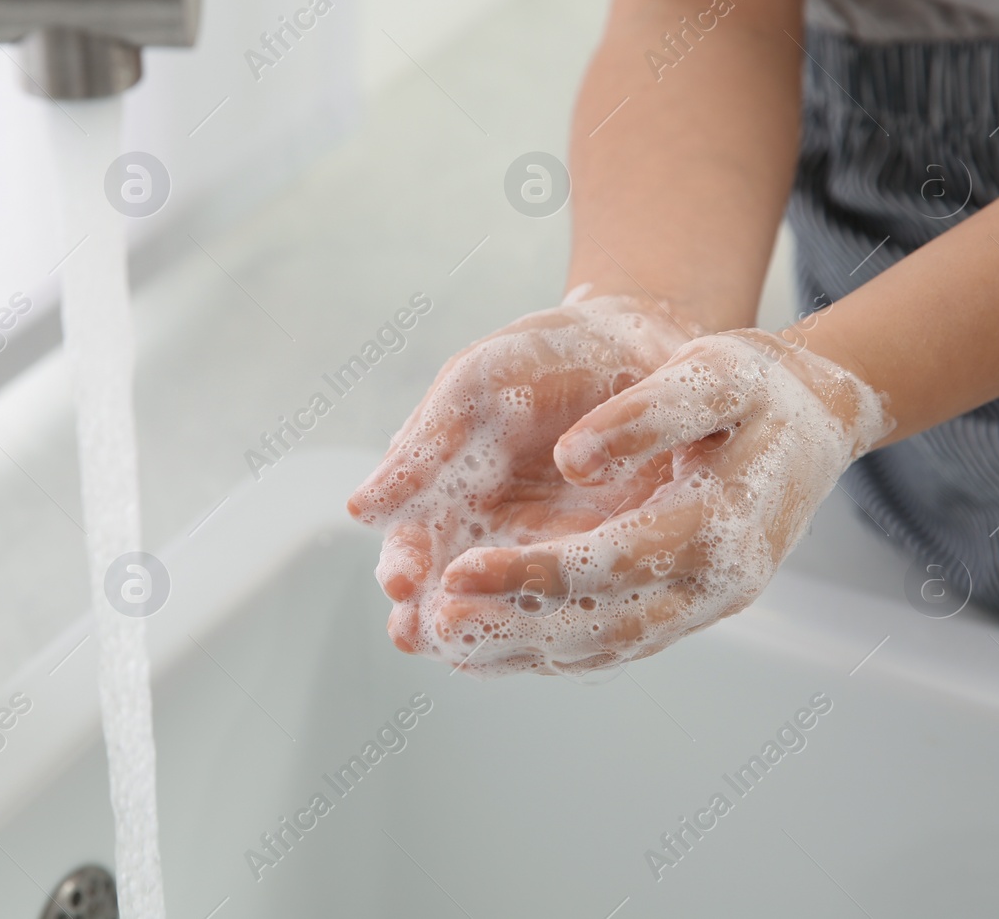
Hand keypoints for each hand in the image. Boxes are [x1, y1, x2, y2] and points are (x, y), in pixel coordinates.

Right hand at [346, 292, 699, 673]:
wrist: (639, 345)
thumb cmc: (545, 357)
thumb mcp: (478, 387)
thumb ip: (425, 448)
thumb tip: (359, 511)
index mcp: (445, 495)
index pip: (413, 546)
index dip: (404, 563)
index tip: (399, 580)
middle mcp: (489, 539)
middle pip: (451, 597)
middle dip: (433, 620)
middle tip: (421, 637)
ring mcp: (548, 559)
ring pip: (512, 614)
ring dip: (490, 635)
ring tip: (473, 651)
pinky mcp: (607, 570)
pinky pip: (580, 609)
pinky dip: (563, 627)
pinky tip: (553, 644)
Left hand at [440, 329, 888, 674]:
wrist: (816, 417)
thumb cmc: (758, 386)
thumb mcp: (714, 371)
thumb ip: (648, 412)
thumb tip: (574, 460)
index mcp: (721, 523)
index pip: (610, 563)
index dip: (529, 573)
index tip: (455, 571)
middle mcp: (717, 583)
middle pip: (603, 626)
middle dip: (512, 628)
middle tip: (433, 624)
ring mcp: (705, 604)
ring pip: (605, 647)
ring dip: (523, 652)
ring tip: (443, 645)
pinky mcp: (687, 607)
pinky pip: (615, 641)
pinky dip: (552, 649)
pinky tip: (493, 646)